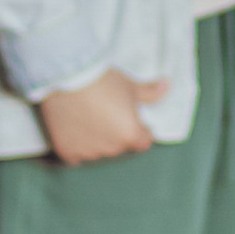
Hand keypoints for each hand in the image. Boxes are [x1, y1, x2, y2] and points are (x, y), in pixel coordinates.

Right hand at [37, 68, 165, 163]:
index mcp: (131, 135)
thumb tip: (166, 86)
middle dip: (116, 134)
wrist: (67, 77)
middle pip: (119, 146)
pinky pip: (76, 155)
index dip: (139, 130)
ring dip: (96, 140)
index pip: (143, 141)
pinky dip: (76, 145)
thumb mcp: (130, 85)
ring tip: (87, 117)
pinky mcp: (67, 152)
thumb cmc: (102, 80)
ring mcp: (89, 153)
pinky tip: (73, 128)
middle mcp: (112, 149)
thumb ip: (150, 92)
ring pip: (97, 151)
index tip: (129, 118)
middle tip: (105, 113)